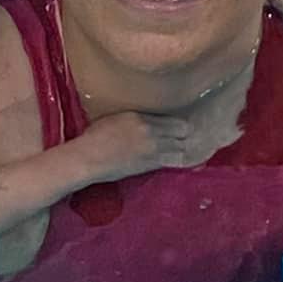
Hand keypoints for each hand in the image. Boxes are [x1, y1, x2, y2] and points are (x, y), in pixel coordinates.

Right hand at [76, 109, 199, 180]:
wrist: (89, 158)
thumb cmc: (95, 137)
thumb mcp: (116, 118)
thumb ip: (135, 119)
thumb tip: (146, 121)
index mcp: (140, 116)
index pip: (171, 118)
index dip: (180, 122)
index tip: (184, 125)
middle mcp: (150, 131)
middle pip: (182, 130)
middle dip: (188, 133)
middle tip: (193, 136)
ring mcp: (152, 149)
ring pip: (181, 146)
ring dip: (186, 147)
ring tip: (194, 147)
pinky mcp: (150, 164)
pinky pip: (173, 161)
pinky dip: (181, 159)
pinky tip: (187, 159)